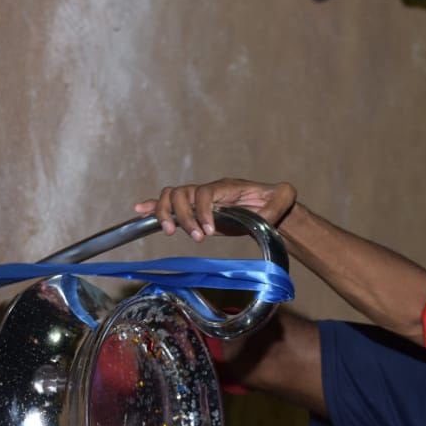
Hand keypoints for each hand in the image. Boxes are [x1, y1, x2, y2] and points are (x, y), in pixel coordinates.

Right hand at [134, 179, 296, 241]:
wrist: (271, 209)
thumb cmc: (277, 202)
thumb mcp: (285, 197)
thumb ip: (278, 202)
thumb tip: (267, 212)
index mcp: (226, 187)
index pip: (204, 192)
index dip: (201, 211)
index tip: (209, 232)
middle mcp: (210, 191)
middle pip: (182, 192)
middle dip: (183, 216)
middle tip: (196, 238)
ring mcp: (201, 200)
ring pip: (172, 197)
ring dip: (166, 214)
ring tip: (171, 233)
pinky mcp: (196, 211)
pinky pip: (171, 204)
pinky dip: (154, 207)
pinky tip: (140, 211)